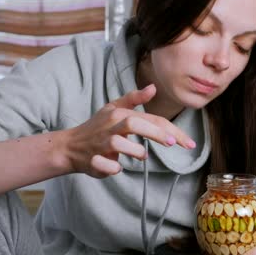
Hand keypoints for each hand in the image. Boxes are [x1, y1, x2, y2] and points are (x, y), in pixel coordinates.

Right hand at [60, 84, 194, 177]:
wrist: (70, 147)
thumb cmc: (97, 127)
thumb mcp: (113, 108)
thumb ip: (134, 98)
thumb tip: (153, 87)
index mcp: (118, 114)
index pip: (150, 119)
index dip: (169, 129)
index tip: (185, 142)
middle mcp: (110, 127)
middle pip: (134, 124)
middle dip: (156, 134)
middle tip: (171, 143)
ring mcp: (100, 144)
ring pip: (118, 143)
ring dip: (135, 151)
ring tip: (142, 156)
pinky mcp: (92, 160)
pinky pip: (105, 164)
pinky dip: (113, 167)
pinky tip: (118, 168)